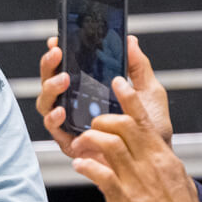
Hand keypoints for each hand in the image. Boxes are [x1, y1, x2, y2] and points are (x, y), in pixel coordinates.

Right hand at [36, 35, 173, 158]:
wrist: (155, 160)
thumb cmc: (151, 129)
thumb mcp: (148, 91)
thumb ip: (138, 67)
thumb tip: (130, 41)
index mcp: (89, 91)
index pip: (67, 68)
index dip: (58, 54)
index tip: (58, 40)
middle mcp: (75, 106)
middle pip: (50, 82)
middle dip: (49, 65)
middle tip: (57, 52)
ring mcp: (69, 124)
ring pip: (46, 103)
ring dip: (50, 88)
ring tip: (63, 79)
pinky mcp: (69, 143)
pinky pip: (53, 129)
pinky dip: (53, 118)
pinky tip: (61, 110)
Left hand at [69, 76, 201, 201]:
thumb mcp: (177, 181)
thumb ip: (162, 164)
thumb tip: (155, 154)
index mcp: (163, 157)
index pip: (144, 120)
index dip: (129, 99)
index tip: (118, 83)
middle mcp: (150, 164)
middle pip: (123, 126)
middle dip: (102, 121)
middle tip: (93, 126)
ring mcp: (136, 181)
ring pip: (109, 145)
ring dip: (90, 140)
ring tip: (81, 145)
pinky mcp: (123, 199)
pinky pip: (100, 174)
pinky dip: (86, 166)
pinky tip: (79, 165)